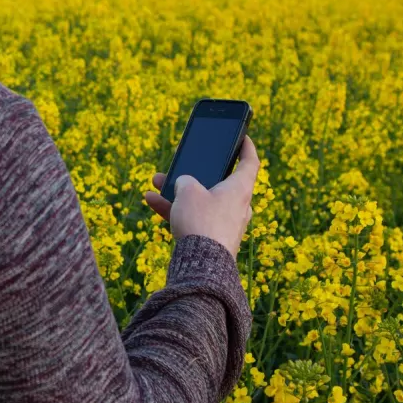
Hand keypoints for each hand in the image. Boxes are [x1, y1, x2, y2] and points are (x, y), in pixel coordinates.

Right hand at [142, 135, 260, 259]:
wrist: (202, 265)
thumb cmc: (201, 220)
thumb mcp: (188, 190)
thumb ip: (185, 181)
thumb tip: (183, 186)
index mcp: (240, 189)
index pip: (250, 162)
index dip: (246, 147)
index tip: (243, 137)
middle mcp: (237, 206)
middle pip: (218, 182)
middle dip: (194, 174)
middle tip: (180, 166)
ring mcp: (225, 224)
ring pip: (201, 201)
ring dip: (178, 193)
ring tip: (155, 184)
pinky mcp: (213, 240)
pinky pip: (194, 219)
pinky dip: (176, 210)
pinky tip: (152, 202)